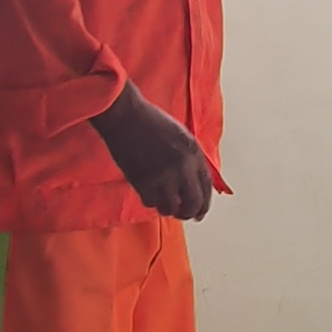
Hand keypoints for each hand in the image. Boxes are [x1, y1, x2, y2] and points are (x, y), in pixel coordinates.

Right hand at [89, 85, 216, 220]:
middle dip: (189, 213)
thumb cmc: (149, 122)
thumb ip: (189, 157)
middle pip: (193, 203)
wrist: (125, 116)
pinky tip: (147, 192)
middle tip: (181, 215)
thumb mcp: (179, 135)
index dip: (204, 204)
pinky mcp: (144, 182)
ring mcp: (164, 175)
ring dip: (167, 209)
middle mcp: (183, 166)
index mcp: (193, 152)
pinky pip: (151, 202)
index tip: (199, 212)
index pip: (206, 186)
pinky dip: (150, 201)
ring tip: (162, 203)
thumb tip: (193, 181)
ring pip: (172, 208)